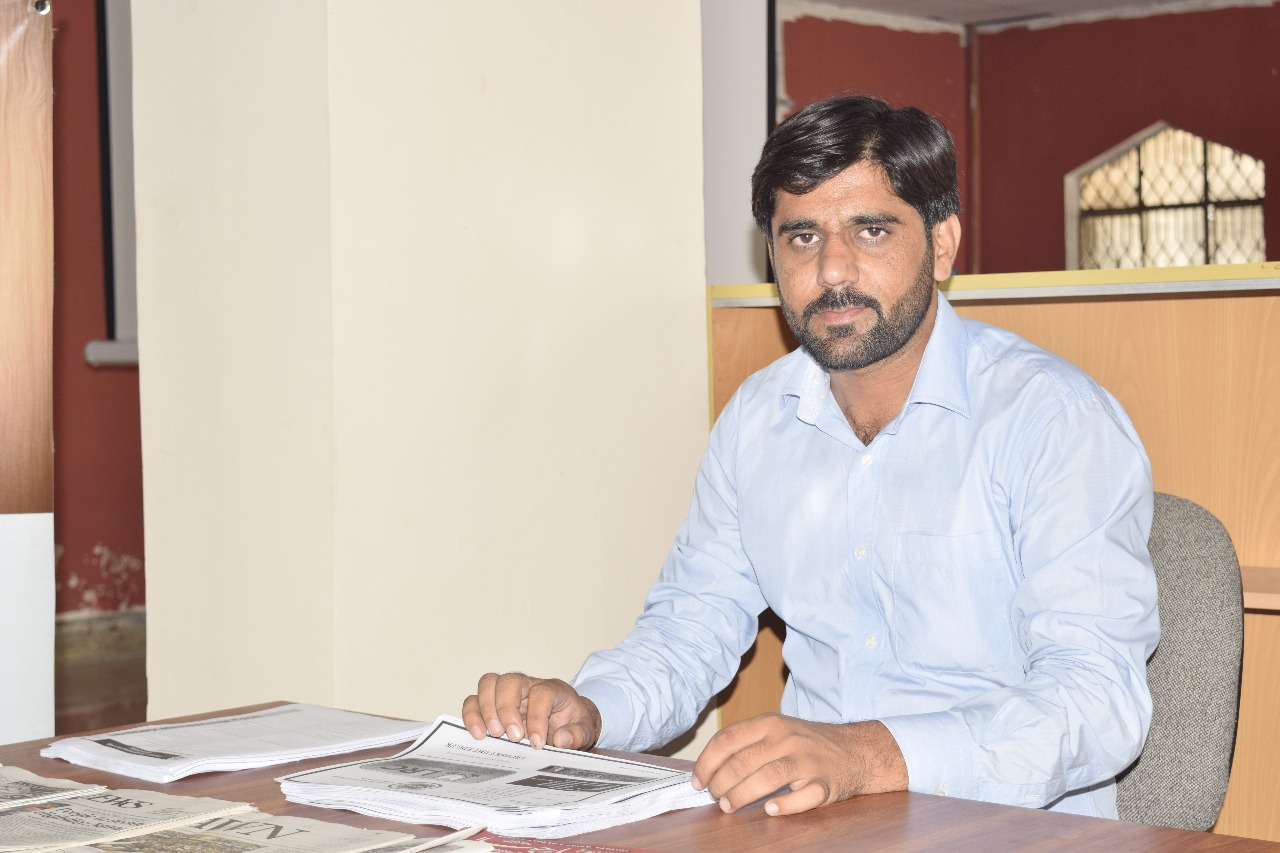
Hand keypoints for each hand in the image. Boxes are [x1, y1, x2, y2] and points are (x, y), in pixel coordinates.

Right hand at [461, 672, 601, 750]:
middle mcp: (527, 686)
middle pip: (509, 681)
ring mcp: (507, 693)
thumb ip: (578, 734)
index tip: (537, 743)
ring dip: (485, 709)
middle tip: (511, 737)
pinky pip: (474, 701)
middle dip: (506, 709)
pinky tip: (478, 736)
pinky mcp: (492, 704)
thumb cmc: (573, 722)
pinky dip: (471, 716)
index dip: (537, 717)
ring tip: (490, 736)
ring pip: (487, 684)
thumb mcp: (585, 730)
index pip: (541, 693)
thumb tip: (560, 739)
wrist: (567, 720)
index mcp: (552, 689)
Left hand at [691, 713, 906, 815]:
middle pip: (744, 761)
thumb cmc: (807, 743)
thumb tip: (708, 769)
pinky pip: (804, 796)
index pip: (728, 740)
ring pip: (768, 777)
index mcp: (770, 724)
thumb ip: (747, 744)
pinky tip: (769, 810)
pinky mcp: (826, 783)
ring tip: (729, 806)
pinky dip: (785, 805)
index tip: (698, 780)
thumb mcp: (777, 730)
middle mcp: (787, 738)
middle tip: (715, 797)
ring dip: (742, 795)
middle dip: (721, 783)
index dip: (707, 762)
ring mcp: (808, 760)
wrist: (856, 750)